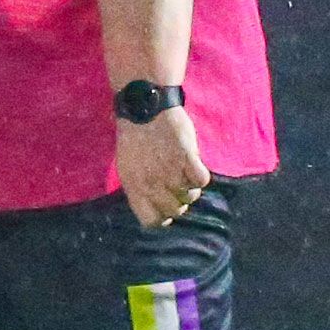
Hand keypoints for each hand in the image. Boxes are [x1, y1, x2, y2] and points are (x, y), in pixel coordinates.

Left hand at [116, 107, 211, 227]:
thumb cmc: (135, 138)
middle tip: (178, 186)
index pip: (151, 221)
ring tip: (182, 169)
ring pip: (191, 196)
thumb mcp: (128, 167)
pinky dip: (200, 173)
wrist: (145, 108)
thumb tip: (156, 210)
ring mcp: (170, 171)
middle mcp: (151, 183)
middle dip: (180, 202)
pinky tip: (192, 162)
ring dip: (190, 186)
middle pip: (175, 211)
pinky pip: (202, 180)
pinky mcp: (187, 158)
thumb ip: (140, 190)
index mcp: (133, 187)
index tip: (166, 209)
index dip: (162, 217)